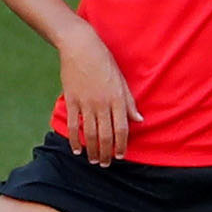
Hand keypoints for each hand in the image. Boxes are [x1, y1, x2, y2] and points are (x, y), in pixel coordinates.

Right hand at [58, 26, 139, 165]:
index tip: (121, 156)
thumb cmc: (104, 60)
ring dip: (92, 150)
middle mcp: (102, 103)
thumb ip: (129, 101)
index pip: (122, 129)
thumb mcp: (122, 80)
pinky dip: (75, 139)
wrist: (80, 47)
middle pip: (105, 135)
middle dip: (107, 153)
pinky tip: (77, 149)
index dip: (122, 145)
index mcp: (117, 98)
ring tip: (93, 160)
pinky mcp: (72, 100)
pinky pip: (73, 124)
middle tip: (106, 164)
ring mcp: (85, 103)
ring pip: (89, 134)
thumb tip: (139, 119)